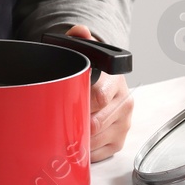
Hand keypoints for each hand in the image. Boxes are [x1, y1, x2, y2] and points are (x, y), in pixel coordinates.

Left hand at [66, 24, 132, 161]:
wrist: (106, 83)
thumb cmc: (93, 72)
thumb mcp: (86, 51)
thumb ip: (80, 40)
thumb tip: (80, 31)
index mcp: (116, 82)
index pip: (100, 97)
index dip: (81, 103)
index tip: (66, 104)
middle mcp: (125, 103)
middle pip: (97, 122)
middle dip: (77, 124)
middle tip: (60, 122)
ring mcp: (124, 124)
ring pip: (97, 139)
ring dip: (79, 138)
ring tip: (65, 131)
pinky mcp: (119, 141)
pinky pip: (99, 153)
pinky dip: (85, 151)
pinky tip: (76, 142)